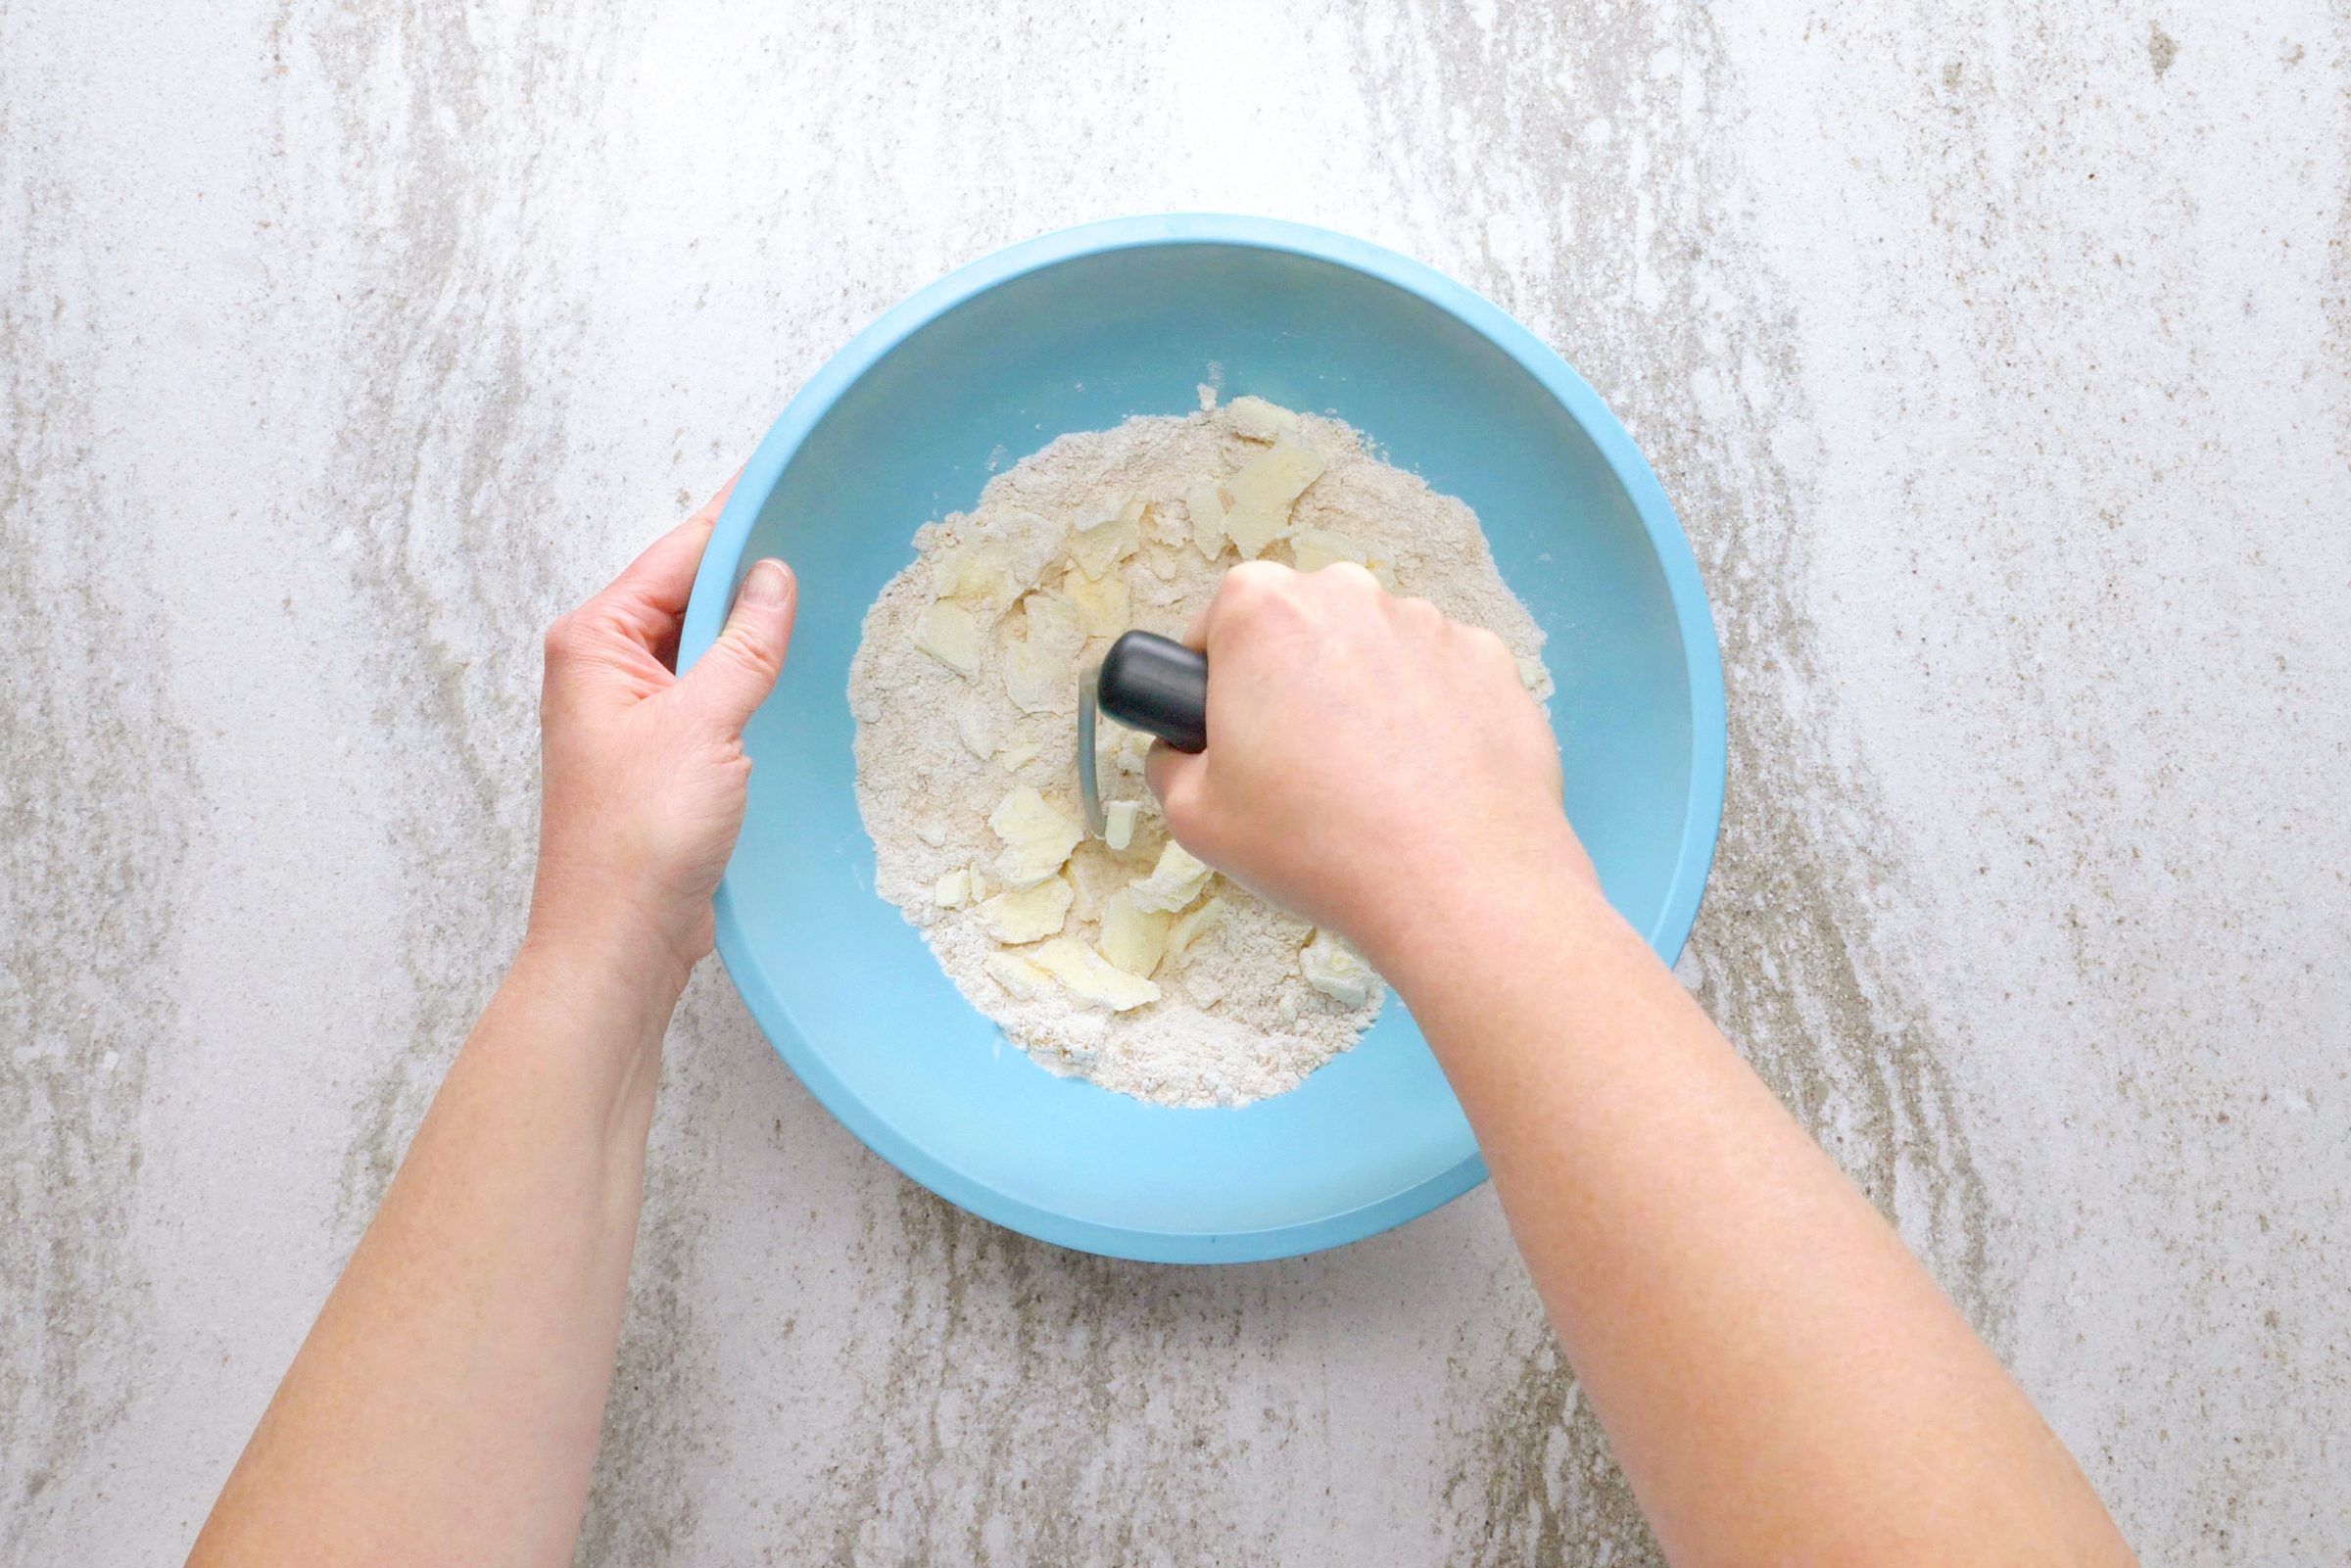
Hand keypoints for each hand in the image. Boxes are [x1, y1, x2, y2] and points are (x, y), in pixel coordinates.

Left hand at [527, 481, 796, 987]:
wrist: (618, 942)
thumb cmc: (639, 839)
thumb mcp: (705, 725)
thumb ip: (744, 645)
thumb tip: (774, 576)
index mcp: (594, 642)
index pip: (678, 556)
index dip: (737, 517)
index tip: (786, 475)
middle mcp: (604, 667)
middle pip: (689, 593)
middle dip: (750, 567)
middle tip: (822, 525)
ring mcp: (633, 710)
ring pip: (704, 642)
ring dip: (753, 625)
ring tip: (822, 585)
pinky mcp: (662, 751)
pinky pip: (712, 687)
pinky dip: (751, 672)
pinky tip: (794, 664)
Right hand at [1146, 562, 1589, 972]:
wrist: (1458, 883)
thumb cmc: (1314, 843)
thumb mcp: (1193, 817)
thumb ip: (1169, 764)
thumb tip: (1185, 750)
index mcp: (1264, 610)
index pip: (1218, 623)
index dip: (1216, 682)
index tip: (1233, 736)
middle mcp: (1350, 594)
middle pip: (1302, 628)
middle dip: (1294, 682)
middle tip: (1298, 769)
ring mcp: (1430, 623)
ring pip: (1375, 652)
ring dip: (1363, 697)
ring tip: (1371, 786)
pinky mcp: (1491, 662)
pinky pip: (1441, 680)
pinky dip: (1430, 717)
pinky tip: (1427, 782)